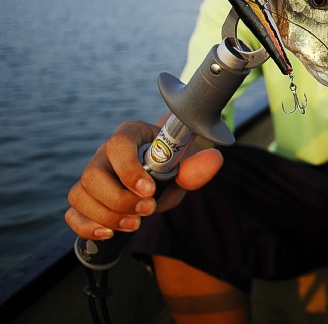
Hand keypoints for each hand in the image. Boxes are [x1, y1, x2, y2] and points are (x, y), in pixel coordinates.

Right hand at [65, 120, 222, 239]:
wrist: (169, 167)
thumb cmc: (176, 161)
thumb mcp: (190, 161)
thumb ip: (198, 164)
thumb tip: (214, 160)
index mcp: (130, 135)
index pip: (118, 145)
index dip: (129, 169)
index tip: (149, 191)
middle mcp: (105, 154)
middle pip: (92, 174)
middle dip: (119, 199)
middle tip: (148, 211)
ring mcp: (93, 176)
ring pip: (79, 195)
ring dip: (105, 216)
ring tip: (135, 225)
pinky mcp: (88, 198)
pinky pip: (73, 213)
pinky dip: (86, 226)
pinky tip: (110, 233)